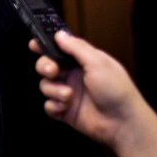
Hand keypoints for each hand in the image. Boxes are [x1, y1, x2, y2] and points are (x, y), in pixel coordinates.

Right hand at [31, 30, 144, 145]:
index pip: (59, 49)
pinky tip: (65, 107)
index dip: (45, 46)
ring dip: (54, 90)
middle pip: (46, 65)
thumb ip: (76, 47)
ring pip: (45, 85)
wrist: (122, 122)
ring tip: (68, 96)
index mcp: (82, 61)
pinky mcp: (65, 111)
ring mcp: (68, 93)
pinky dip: (54, 106)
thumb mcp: (98, 62)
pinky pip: (48, 105)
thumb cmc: (117, 90)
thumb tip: (60, 35)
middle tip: (53, 71)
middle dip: (45, 66)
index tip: (34, 45)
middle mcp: (74, 76)